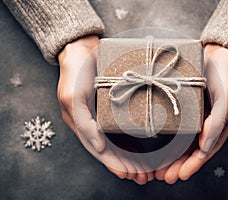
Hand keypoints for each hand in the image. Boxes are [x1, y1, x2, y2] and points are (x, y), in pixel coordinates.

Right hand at [57, 35, 152, 183]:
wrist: (82, 49)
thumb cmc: (75, 72)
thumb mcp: (73, 97)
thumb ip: (84, 124)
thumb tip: (98, 146)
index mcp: (82, 125)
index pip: (100, 151)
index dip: (115, 164)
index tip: (131, 174)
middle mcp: (93, 124)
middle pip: (112, 151)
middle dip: (128, 165)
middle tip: (145, 176)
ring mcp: (103, 116)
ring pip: (119, 142)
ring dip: (133, 157)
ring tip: (147, 169)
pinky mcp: (112, 107)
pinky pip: (124, 128)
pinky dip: (133, 141)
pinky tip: (143, 149)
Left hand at [155, 44, 227, 182]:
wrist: (219, 51)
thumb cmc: (227, 73)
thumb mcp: (227, 96)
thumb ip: (218, 122)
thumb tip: (205, 146)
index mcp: (222, 124)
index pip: (206, 150)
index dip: (193, 164)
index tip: (179, 175)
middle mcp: (210, 123)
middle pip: (193, 150)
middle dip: (179, 164)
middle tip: (164, 176)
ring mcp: (198, 115)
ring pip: (184, 141)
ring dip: (172, 155)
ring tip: (159, 168)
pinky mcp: (188, 106)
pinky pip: (178, 126)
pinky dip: (170, 138)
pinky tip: (160, 146)